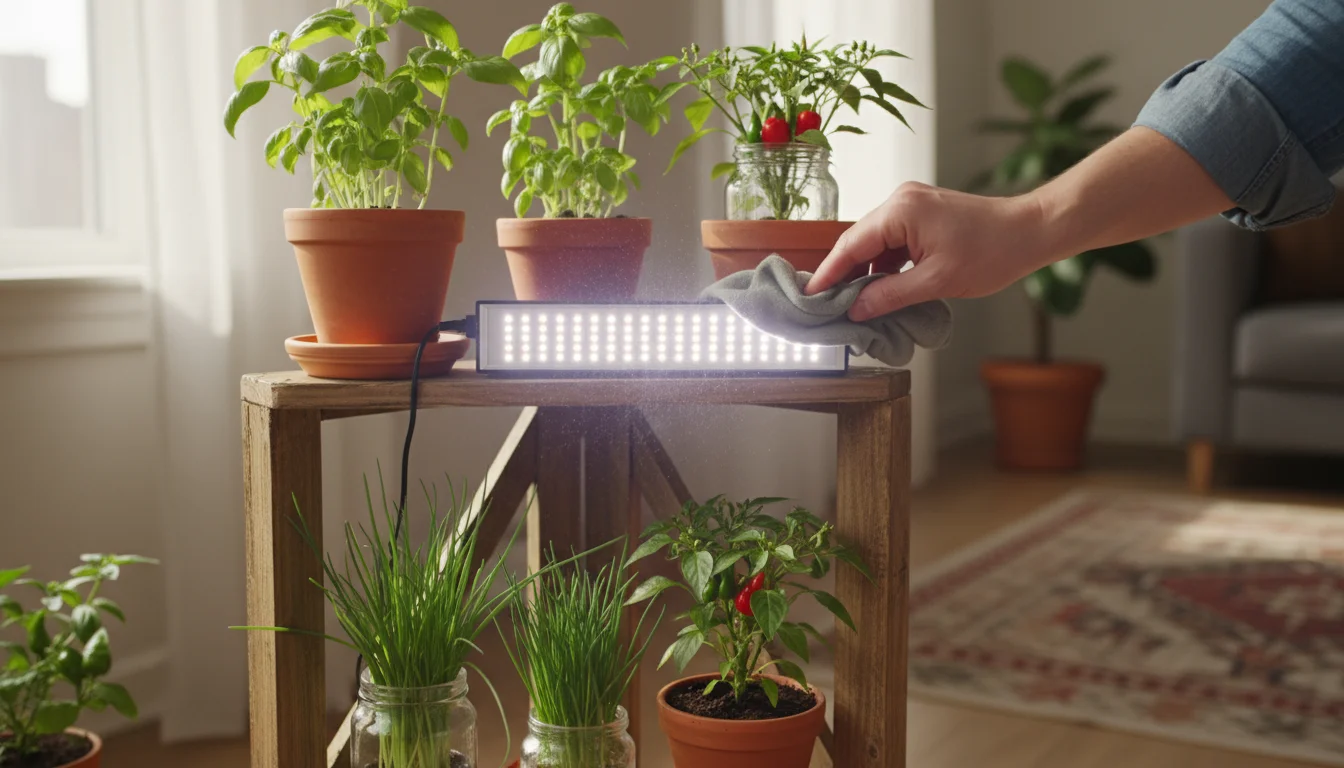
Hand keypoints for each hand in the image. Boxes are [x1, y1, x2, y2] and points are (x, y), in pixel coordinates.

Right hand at [805, 182, 1051, 320]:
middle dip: (842, 275)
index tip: (810, 297)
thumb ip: (890, 295)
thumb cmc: (992, 252)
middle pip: (858, 242)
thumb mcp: (936, 282)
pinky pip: (892, 242)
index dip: (828, 274)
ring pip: (874, 244)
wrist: (1031, 231)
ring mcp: (912, 205)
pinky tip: (881, 290)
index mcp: (900, 211)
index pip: (850, 245)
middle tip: (826, 306)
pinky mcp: (922, 214)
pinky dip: (884, 266)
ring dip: (864, 273)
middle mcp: (900, 200)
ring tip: (854, 304)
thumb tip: (856, 309)